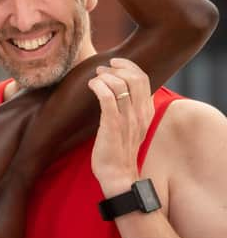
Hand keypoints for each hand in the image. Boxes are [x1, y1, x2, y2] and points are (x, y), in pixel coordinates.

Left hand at [88, 58, 153, 196]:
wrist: (118, 175)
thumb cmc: (119, 149)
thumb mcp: (132, 125)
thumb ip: (132, 107)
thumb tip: (124, 87)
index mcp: (146, 111)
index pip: (143, 78)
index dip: (128, 65)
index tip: (114, 62)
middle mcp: (140, 113)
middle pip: (134, 77)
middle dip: (116, 68)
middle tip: (101, 70)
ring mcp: (127, 120)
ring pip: (120, 85)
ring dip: (104, 76)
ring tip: (94, 79)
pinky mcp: (112, 126)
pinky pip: (107, 98)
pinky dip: (98, 86)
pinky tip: (91, 86)